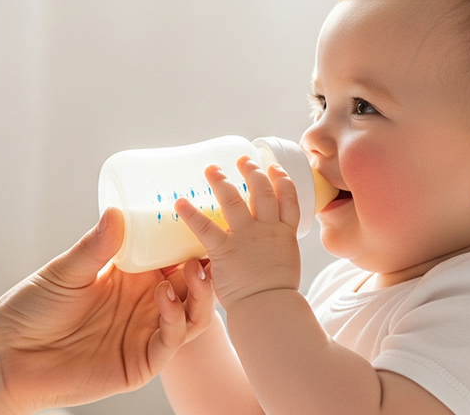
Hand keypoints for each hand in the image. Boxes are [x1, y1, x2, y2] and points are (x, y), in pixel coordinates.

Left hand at [0, 207, 215, 413]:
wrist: (8, 356)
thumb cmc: (31, 308)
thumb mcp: (63, 272)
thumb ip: (94, 248)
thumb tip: (116, 212)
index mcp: (129, 275)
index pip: (170, 254)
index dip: (190, 240)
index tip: (205, 218)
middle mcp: (143, 302)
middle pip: (190, 283)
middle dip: (205, 265)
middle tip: (211, 246)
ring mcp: (145, 332)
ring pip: (192, 314)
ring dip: (199, 292)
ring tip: (193, 270)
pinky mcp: (140, 362)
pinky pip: (171, 341)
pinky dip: (175, 319)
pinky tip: (164, 298)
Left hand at [174, 156, 300, 309]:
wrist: (269, 309)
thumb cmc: (276, 296)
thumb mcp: (285, 266)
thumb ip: (274, 252)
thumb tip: (265, 252)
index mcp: (286, 235)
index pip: (289, 200)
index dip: (283, 181)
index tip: (275, 168)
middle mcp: (269, 230)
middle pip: (263, 192)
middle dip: (253, 172)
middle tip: (243, 159)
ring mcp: (247, 237)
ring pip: (235, 200)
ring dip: (222, 181)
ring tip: (211, 169)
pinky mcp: (226, 249)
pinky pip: (205, 227)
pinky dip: (191, 213)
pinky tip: (179, 202)